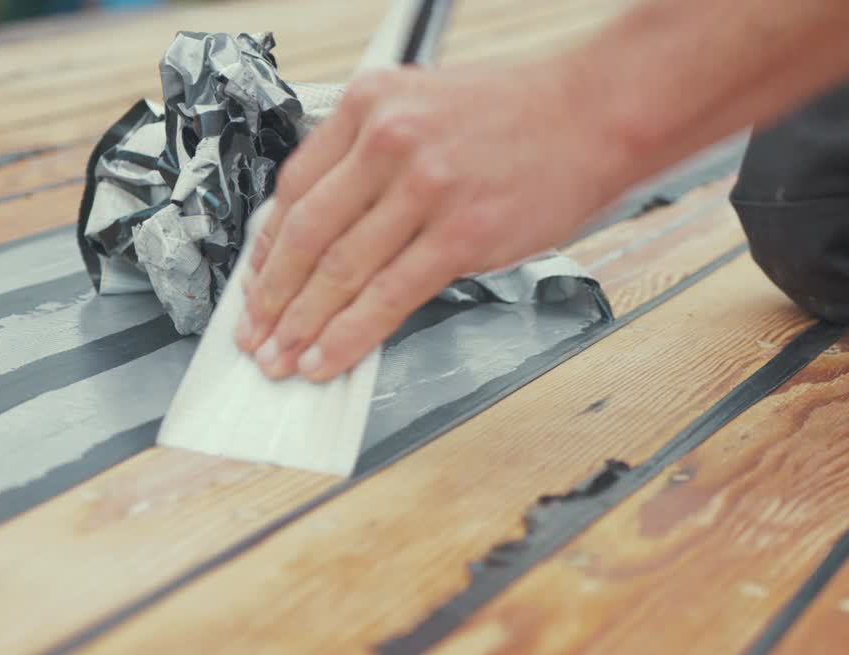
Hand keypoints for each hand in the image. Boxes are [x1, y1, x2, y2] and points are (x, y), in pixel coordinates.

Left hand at [235, 62, 624, 381]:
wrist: (594, 116)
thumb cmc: (519, 115)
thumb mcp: (424, 104)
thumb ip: (371, 155)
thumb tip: (330, 230)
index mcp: (369, 103)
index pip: (295, 186)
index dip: (268, 248)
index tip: (256, 282)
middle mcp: (389, 140)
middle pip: (308, 234)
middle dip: (270, 297)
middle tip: (254, 333)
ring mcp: (425, 189)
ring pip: (341, 271)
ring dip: (301, 325)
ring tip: (280, 357)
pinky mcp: (462, 235)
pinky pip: (389, 297)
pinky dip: (350, 335)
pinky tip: (328, 357)